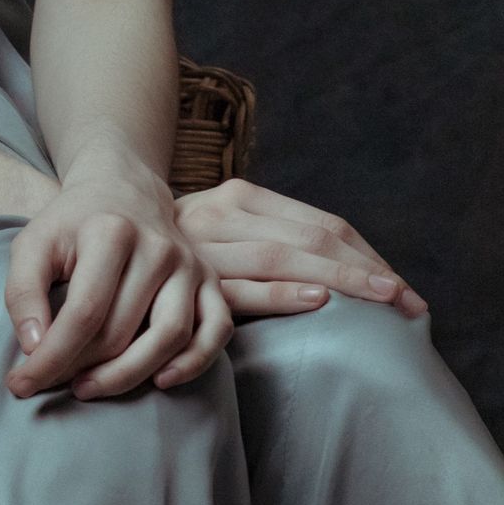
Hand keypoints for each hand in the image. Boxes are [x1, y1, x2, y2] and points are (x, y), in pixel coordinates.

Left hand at [4, 151, 234, 400]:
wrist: (124, 190)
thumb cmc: (73, 225)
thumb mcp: (32, 244)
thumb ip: (23, 293)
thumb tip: (34, 348)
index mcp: (111, 232)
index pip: (83, 312)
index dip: (51, 357)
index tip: (22, 384)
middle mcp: (158, 247)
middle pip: (122, 331)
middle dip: (81, 368)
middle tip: (53, 382)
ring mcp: (190, 265)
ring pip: (170, 337)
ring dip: (127, 376)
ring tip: (88, 387)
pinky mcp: (210, 281)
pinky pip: (216, 331)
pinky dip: (193, 364)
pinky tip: (159, 381)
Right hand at [174, 179, 427, 323]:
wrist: (91, 242)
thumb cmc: (169, 254)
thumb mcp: (222, 239)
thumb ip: (267, 248)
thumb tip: (342, 284)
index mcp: (243, 198)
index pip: (323, 225)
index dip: (370, 256)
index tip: (406, 293)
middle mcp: (225, 212)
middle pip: (315, 238)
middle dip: (370, 273)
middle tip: (412, 306)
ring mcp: (204, 245)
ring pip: (286, 257)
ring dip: (343, 280)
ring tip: (386, 303)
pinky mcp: (186, 279)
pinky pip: (241, 288)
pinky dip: (282, 294)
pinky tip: (319, 302)